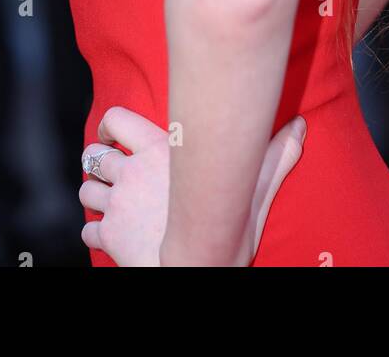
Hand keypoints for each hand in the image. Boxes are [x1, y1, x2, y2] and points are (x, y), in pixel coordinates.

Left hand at [79, 105, 305, 266]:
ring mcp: (118, 205)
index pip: (115, 119)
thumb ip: (274, 155)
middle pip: (94, 156)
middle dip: (97, 163)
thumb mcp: (253, 187)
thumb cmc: (228, 228)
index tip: (112, 135)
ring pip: (87, 191)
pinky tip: (108, 237)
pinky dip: (94, 233)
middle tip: (108, 171)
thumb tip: (301, 127)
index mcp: (157, 151)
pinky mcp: (110, 237)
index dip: (108, 125)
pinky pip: (89, 230)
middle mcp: (131, 173)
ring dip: (94, 196)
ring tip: (107, 203)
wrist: (201, 268)